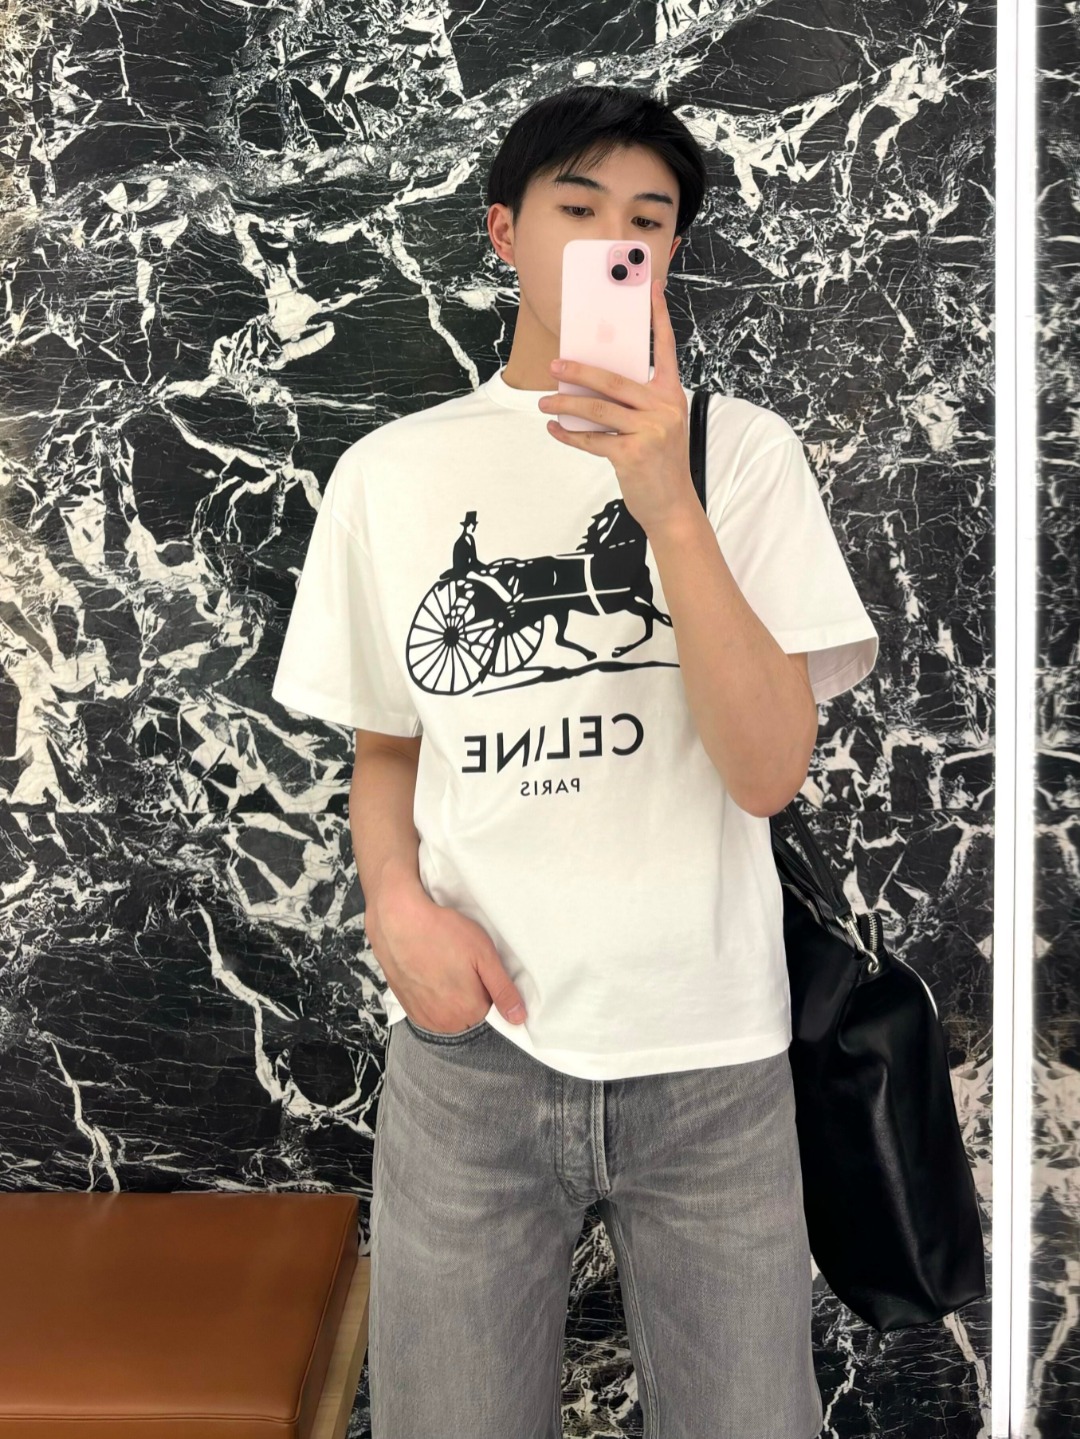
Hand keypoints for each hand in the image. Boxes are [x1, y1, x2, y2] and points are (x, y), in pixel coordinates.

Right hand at [367, 884, 527, 1030]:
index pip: (491, 1008)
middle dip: (469, 992)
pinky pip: (429, 1008)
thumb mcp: (484, 955)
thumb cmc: (443, 932)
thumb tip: (519, 1018)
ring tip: (443, 965)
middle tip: (460, 963)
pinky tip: (430, 971)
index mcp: (469, 1011)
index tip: (477, 967)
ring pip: (449, 1011)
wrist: (397, 921)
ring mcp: (423, 1016)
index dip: (487, 985)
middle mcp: (444, 1022)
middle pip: (469, 1013)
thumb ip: (503, 990)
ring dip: (450, 994)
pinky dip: (432, 995)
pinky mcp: (407, 1007)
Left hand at [537, 278, 696, 534]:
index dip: (658, 317)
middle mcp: (663, 407)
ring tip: (545, 404)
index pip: (665, 348)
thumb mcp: (657, 425)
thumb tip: (591, 386)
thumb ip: (635, 403)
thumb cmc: (660, 462)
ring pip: (598, 409)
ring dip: (566, 405)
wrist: (673, 506)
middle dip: (579, 371)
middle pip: (614, 379)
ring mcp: (649, 430)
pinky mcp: (632, 454)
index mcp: (671, 394)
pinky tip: (555, 430)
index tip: (652, 288)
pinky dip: (570, 435)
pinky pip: (592, 439)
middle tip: (555, 365)